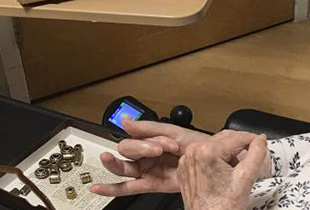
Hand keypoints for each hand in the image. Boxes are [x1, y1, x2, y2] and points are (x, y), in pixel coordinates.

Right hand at [90, 118, 210, 195]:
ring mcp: (147, 170)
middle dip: (141, 149)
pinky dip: (110, 189)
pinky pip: (127, 188)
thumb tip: (125, 120)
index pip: (134, 139)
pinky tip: (98, 188)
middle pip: (125, 151)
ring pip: (123, 169)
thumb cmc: (197, 144)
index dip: (146, 142)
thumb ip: (147, 128)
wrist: (212, 159)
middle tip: (158, 150)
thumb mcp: (173, 131)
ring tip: (109, 159)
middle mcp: (146, 156)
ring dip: (115, 164)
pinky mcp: (151, 184)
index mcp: (150, 140)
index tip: (165, 143)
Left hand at [177, 130, 269, 209]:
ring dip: (229, 152)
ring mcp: (187, 160)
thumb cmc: (222, 207)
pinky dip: (217, 159)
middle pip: (225, 138)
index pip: (237, 137)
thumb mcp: (246, 178)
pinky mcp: (185, 167)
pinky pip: (205, 155)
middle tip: (254, 154)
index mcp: (207, 152)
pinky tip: (224, 173)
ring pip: (215, 145)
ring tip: (237, 169)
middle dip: (241, 145)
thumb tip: (261, 139)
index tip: (261, 143)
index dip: (252, 139)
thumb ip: (257, 154)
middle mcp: (193, 152)